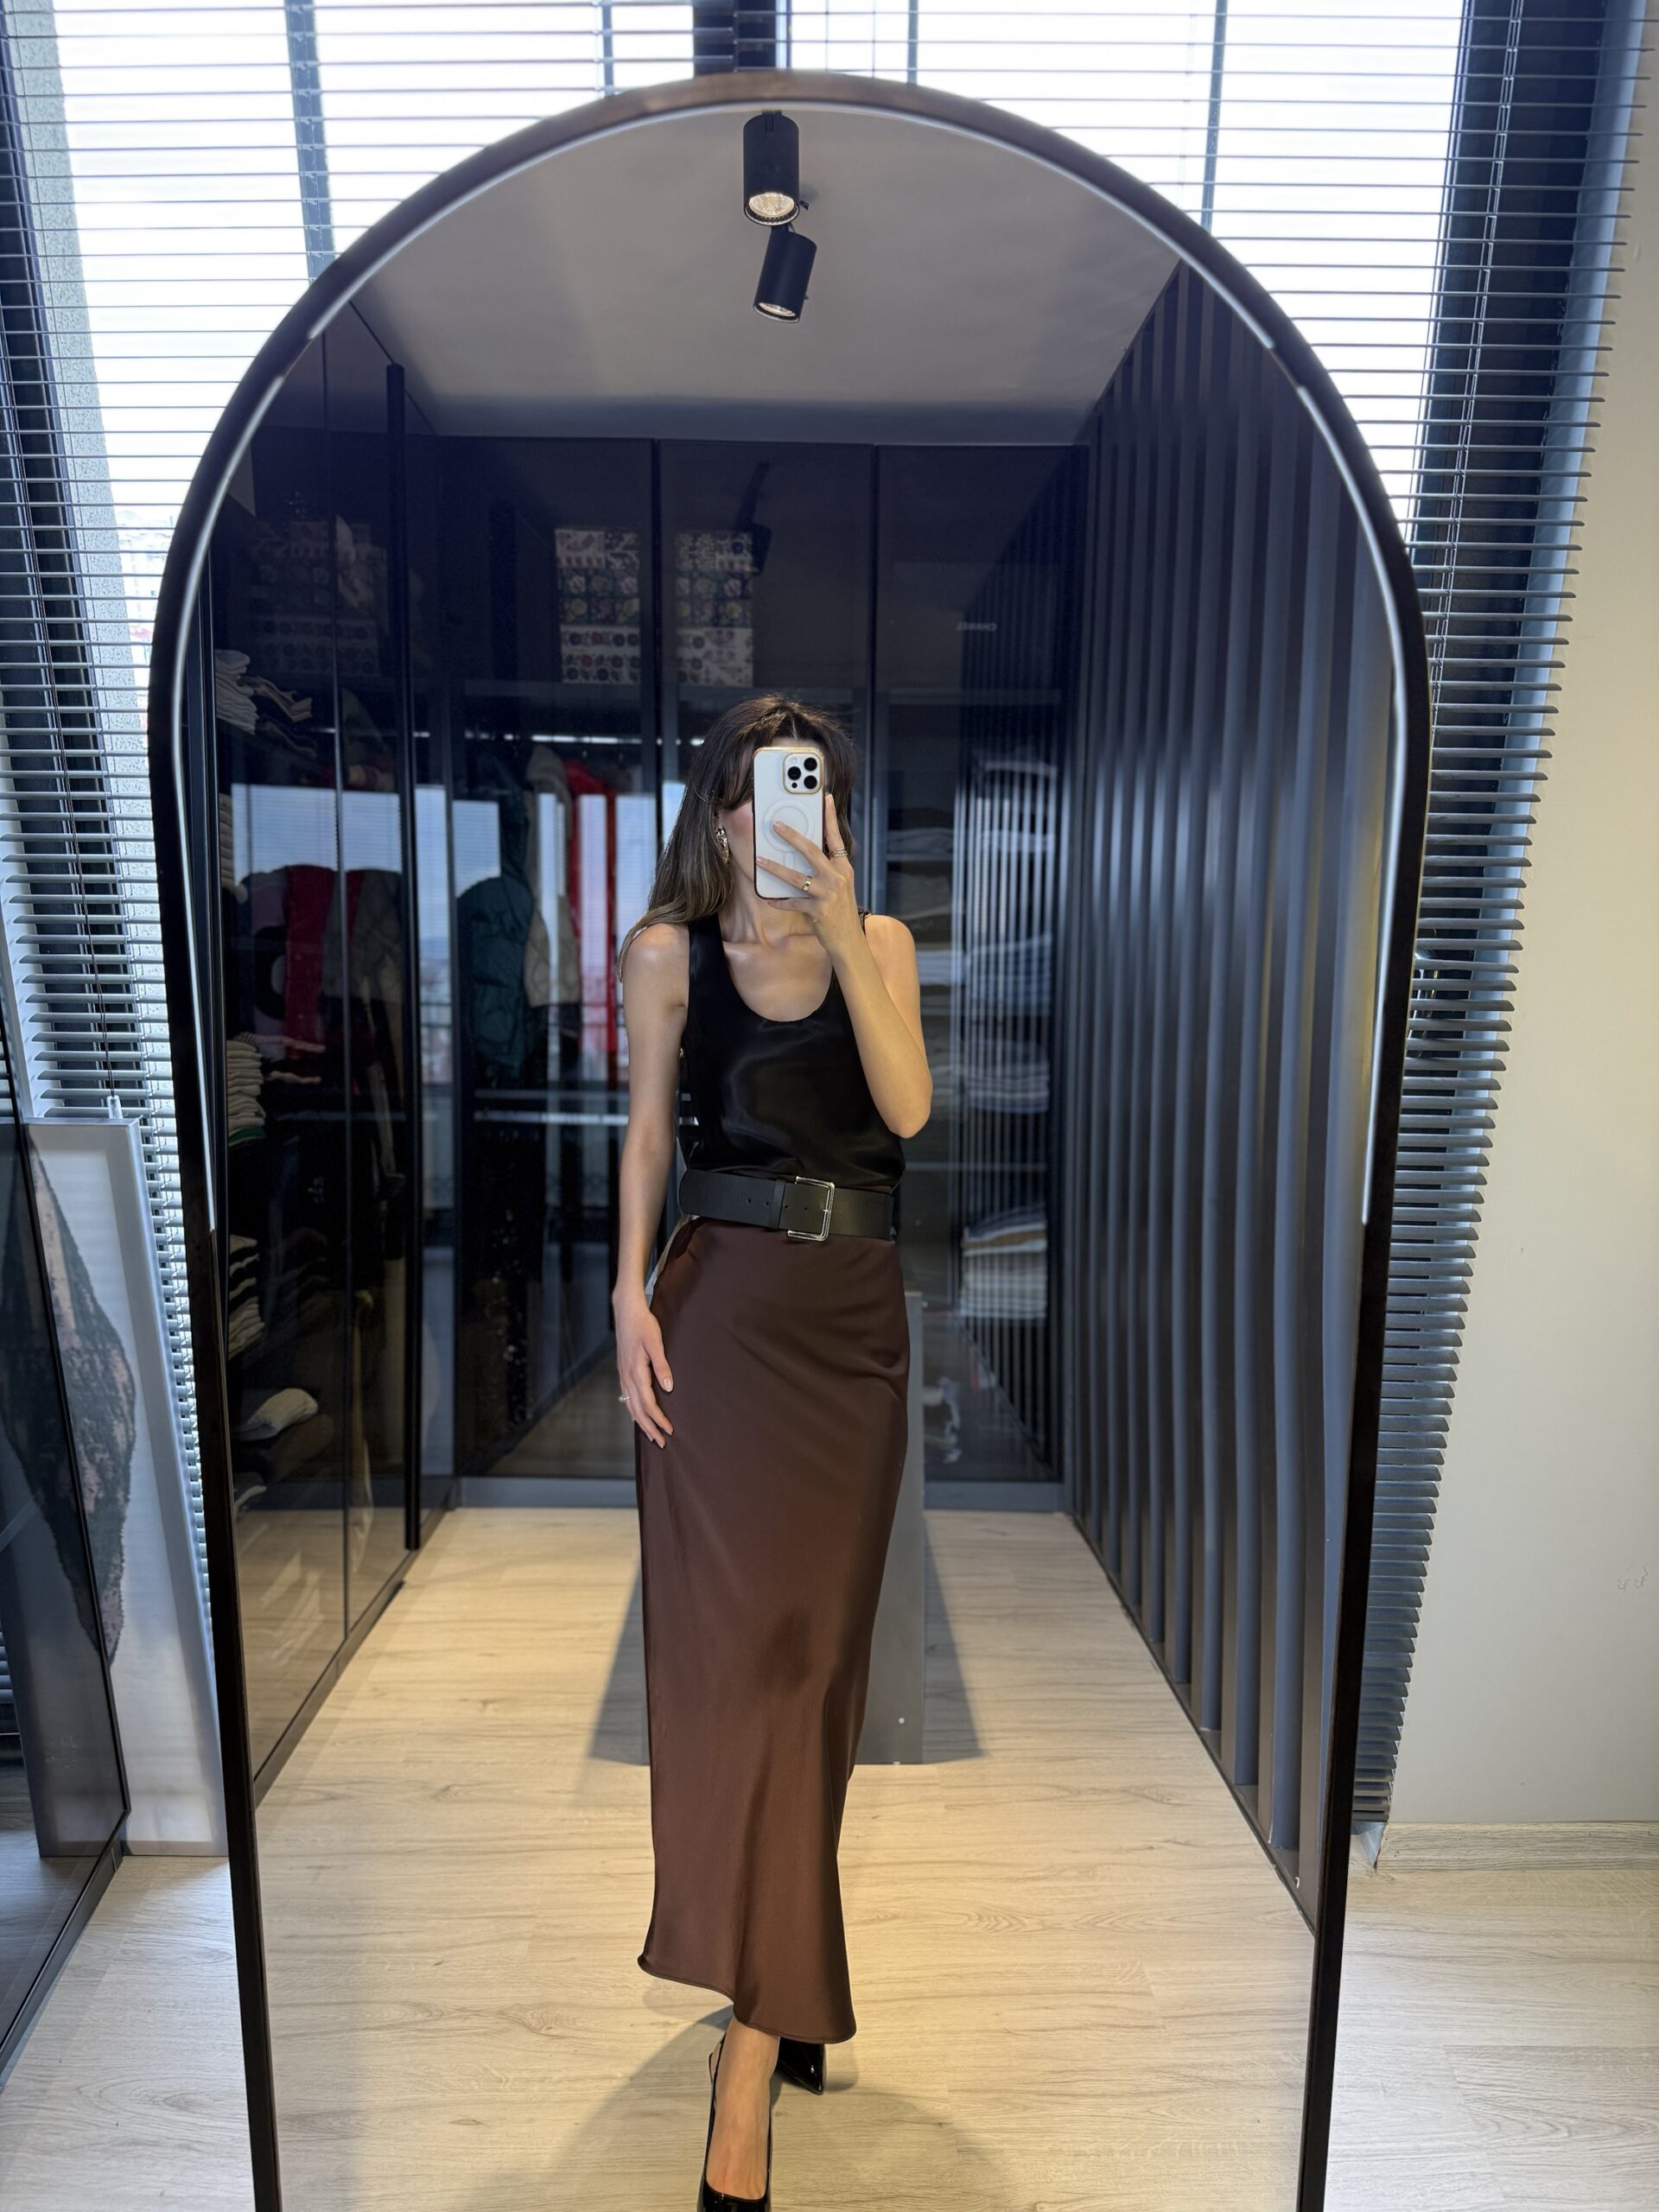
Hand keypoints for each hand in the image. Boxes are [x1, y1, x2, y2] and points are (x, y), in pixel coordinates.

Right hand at [614, 1292, 673, 1447]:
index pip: (648, 1404)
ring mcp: (623, 1375)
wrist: (626, 1311)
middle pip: (638, 1410)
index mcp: (636, 1373)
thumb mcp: (656, 1343)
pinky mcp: (622, 1371)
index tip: (670, 1431)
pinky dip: (633, 1410)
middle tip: (662, 1443)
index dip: (659, 1419)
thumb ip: (662, 1366)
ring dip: (641, 1422)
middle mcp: (627, 1377)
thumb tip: (668, 1388)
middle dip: (650, 1428)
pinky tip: (637, 1414)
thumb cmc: (643, 1325)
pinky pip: (626, 1397)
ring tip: (651, 1435)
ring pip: (630, 1406)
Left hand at [755, 791, 859, 955]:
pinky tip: (769, 898)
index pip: (836, 838)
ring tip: (760, 860)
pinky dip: (780, 901)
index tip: (825, 798)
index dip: (830, 817)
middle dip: (792, 837)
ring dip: (776, 868)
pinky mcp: (818, 910)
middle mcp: (837, 877)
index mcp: (843, 867)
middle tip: (776, 825)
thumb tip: (806, 853)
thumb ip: (827, 869)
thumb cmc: (841, 911)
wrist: (849, 940)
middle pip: (812, 851)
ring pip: (797, 877)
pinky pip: (793, 902)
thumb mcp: (840, 885)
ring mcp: (828, 894)